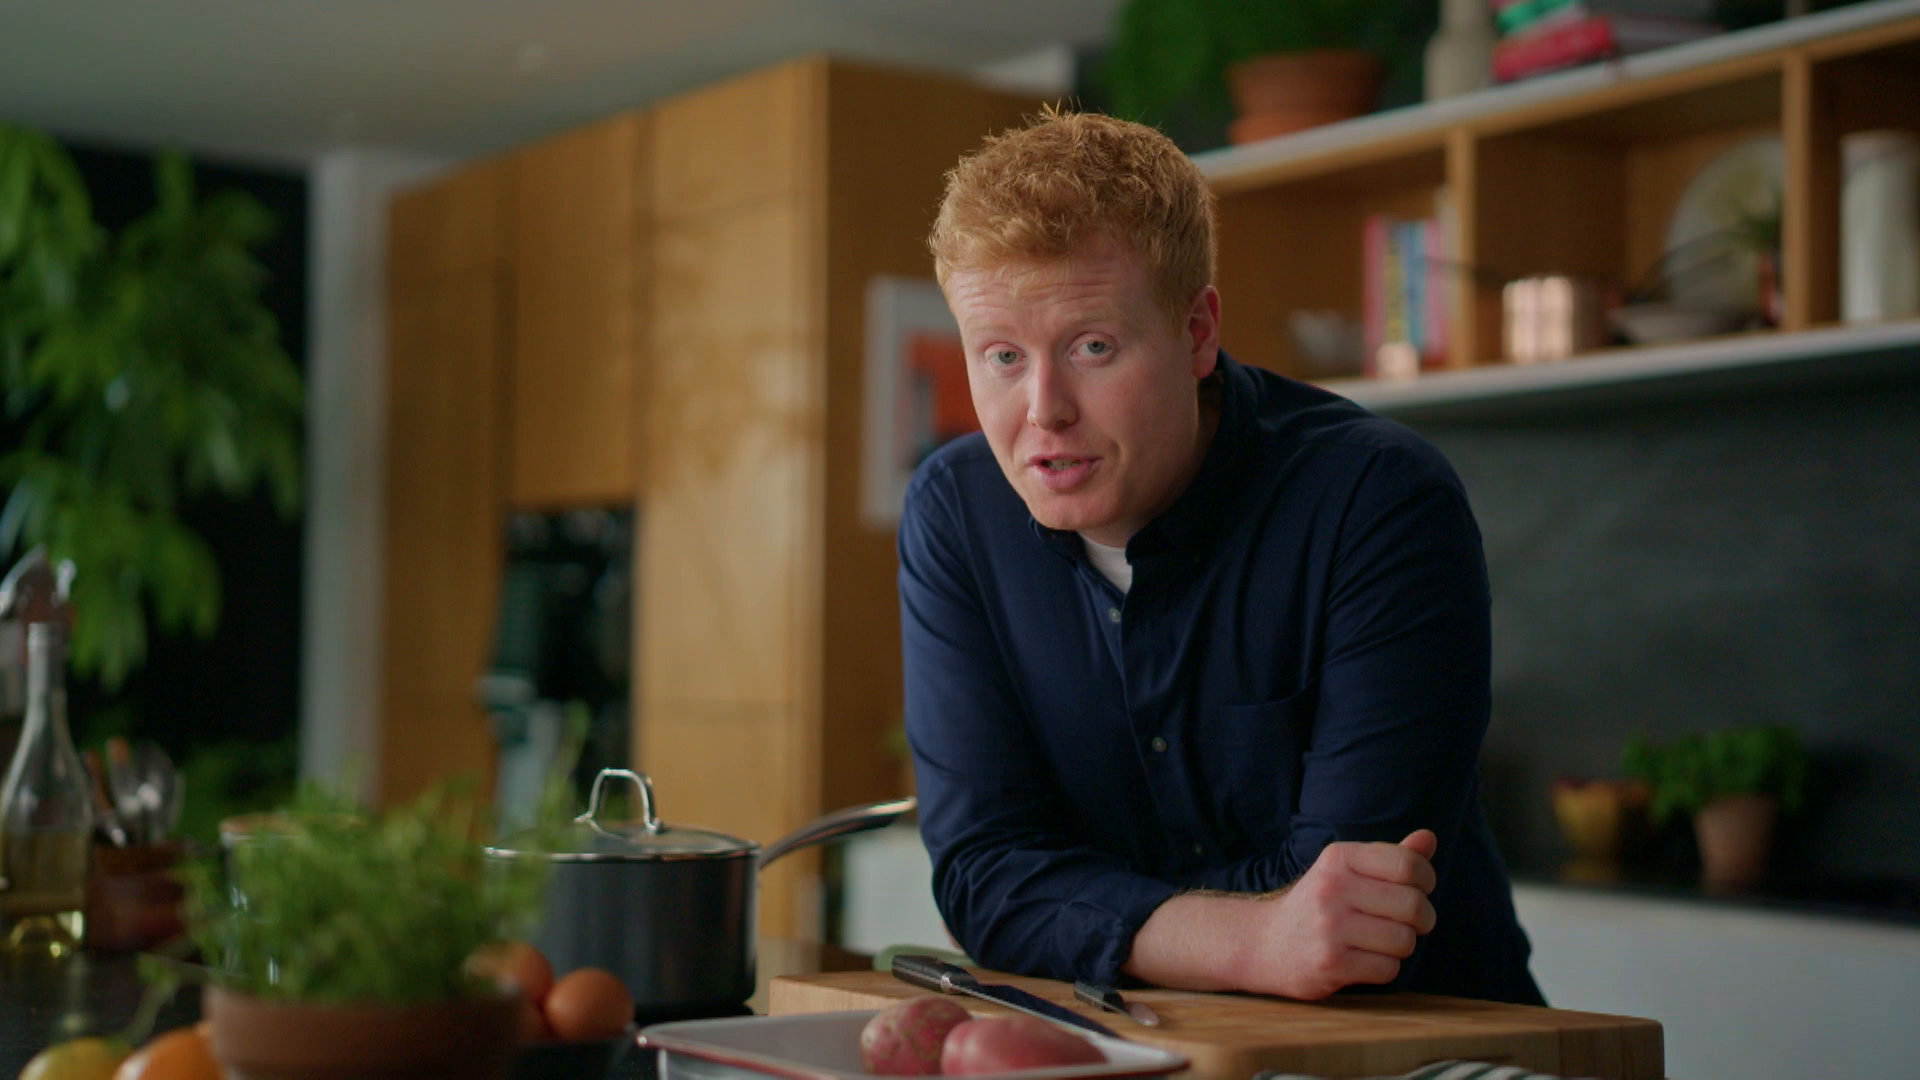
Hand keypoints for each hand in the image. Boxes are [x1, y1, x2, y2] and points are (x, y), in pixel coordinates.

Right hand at [1239, 829, 1438, 1000]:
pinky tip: (1364, 961)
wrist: (1266, 943)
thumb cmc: (1318, 905)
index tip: (1417, 890)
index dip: (1426, 880)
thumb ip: (1391, 857)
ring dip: (1401, 947)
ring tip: (1380, 942)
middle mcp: (1332, 888)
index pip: (1407, 864)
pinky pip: (1388, 969)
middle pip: (1413, 905)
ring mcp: (1329, 927)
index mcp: (1339, 858)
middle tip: (1407, 923)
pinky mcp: (1330, 963)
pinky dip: (1384, 969)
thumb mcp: (1347, 872)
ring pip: (1404, 940)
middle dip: (1421, 919)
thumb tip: (1429, 837)